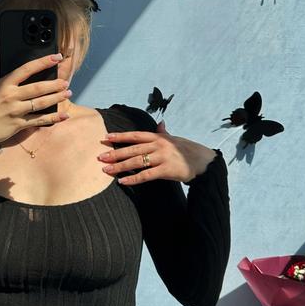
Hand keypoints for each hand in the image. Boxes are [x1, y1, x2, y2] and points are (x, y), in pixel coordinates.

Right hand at [0, 50, 72, 150]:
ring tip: (67, 93)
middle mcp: (10, 96)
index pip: (27, 69)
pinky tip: (63, 115)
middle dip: (54, 84)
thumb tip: (32, 77)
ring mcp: (15, 111)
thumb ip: (12, 84)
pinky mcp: (18, 124)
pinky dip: (53, 118)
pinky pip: (39, 120)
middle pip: (37, 88)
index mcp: (5, 84)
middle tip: (65, 82)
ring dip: (56, 98)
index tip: (56, 57)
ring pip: (41, 103)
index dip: (43, 62)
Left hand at [97, 118, 217, 184]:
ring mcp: (162, 157)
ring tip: (106, 169)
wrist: (204, 161)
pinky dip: (133, 179)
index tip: (106, 137)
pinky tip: (122, 181)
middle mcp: (158, 145)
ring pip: (136, 161)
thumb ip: (163, 133)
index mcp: (158, 137)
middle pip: (132, 149)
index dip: (120, 136)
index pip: (135, 135)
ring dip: (120, 166)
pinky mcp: (166, 170)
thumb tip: (160, 123)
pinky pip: (146, 175)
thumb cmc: (187, 149)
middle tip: (100, 156)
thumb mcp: (174, 139)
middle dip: (115, 153)